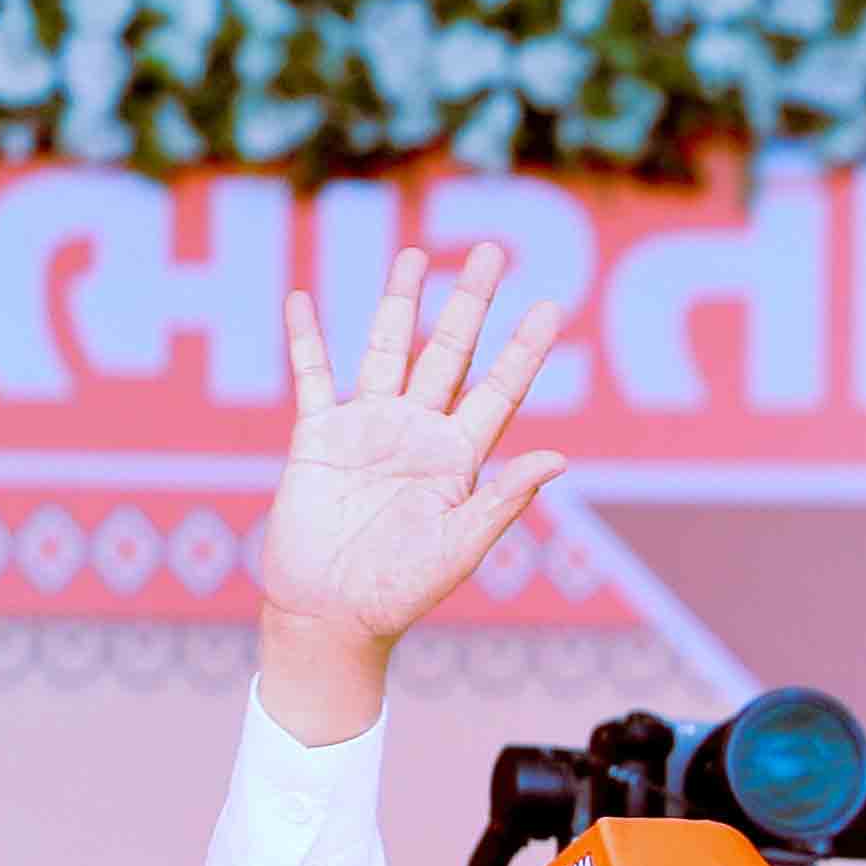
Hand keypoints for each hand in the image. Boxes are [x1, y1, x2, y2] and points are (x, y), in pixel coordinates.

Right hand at [254, 245, 571, 746]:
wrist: (332, 614)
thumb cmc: (401, 593)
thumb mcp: (462, 547)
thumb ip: (505, 499)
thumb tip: (560, 459)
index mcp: (460, 458)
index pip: (500, 389)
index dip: (524, 348)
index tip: (551, 305)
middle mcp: (419, 433)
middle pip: (448, 353)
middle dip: (469, 303)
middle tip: (491, 251)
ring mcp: (368, 428)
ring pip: (386, 349)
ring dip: (398, 303)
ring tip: (414, 255)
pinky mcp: (318, 436)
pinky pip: (313, 377)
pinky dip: (307, 339)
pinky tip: (305, 300)